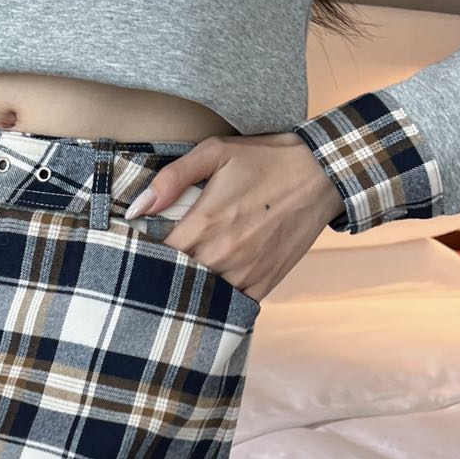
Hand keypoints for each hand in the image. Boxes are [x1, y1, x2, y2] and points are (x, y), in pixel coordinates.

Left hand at [126, 132, 346, 301]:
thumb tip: (136, 209)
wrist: (323, 175)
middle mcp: (221, 255)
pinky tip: (208, 288)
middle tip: (151, 269)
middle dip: (160, 275)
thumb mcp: (214, 153)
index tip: (137, 251)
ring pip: (200, 297)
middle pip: (173, 281)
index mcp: (204, 224)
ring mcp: (244, 274)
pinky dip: (216, 300)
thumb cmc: (265, 160)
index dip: (142, 256)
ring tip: (178, 280)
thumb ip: (171, 179)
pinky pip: (229, 305)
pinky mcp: (263, 285)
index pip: (155, 256)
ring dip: (187, 290)